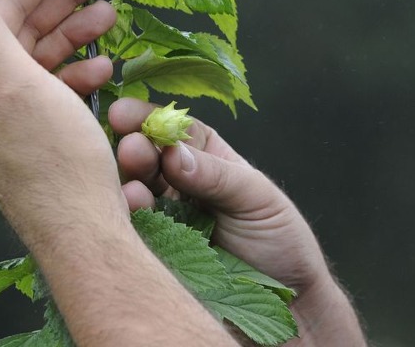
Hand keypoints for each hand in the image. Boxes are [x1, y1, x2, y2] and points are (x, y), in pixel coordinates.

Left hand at [0, 0, 120, 243]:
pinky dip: (79, 73)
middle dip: (63, 1)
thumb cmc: (54, 158)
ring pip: (42, 57)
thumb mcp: (16, 83)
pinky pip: (54, 90)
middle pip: (21, 30)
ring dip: (77, 34)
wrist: (83, 231)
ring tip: (112, 19)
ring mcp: (9, 118)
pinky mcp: (36, 136)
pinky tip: (106, 70)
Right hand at [111, 99, 365, 344]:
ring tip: (132, 188)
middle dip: (135, 149)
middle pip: (148, 158)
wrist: (289, 301)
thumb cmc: (281, 241)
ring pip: (134, 193)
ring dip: (127, 184)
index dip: (150, 119)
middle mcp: (179, 184)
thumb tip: (176, 153)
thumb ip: (218, 176)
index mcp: (207, 159)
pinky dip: (126, 220)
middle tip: (130, 149)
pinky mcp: (155, 253)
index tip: (125, 113)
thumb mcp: (258, 197)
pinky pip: (134, 232)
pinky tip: (129, 211)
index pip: (174, 129)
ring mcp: (165, 218)